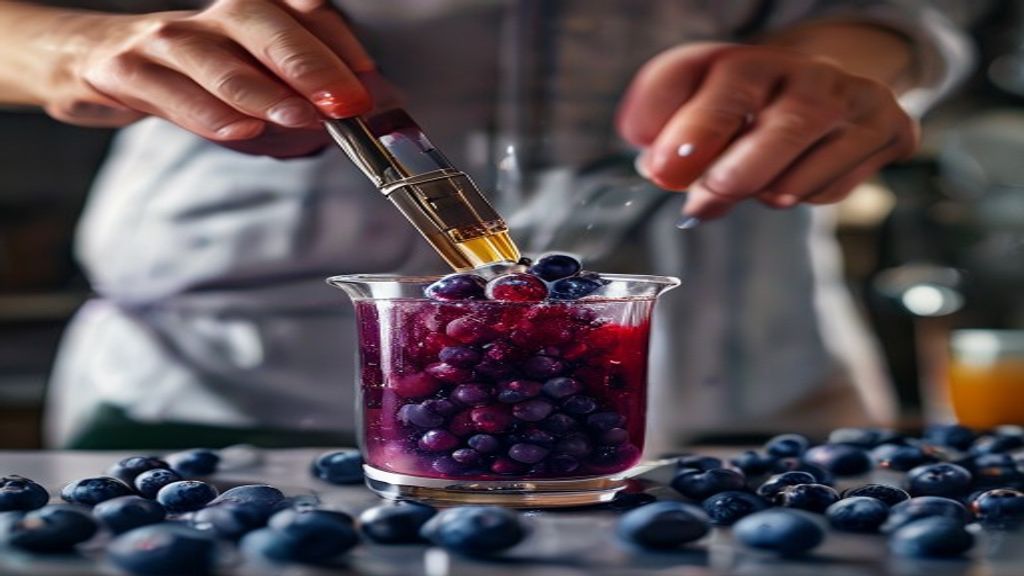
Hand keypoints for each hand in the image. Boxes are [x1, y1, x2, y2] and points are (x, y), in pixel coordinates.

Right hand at [44, 0, 373, 156]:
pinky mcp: (127, 71)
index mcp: (253, 13)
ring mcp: (168, 41)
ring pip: (218, 60)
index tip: (368, 78)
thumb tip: (373, 108)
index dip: (339, 42)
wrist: (97, 62)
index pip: (304, 11)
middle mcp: (214, 18)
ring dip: (264, 92)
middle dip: (309, 64)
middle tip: (344, 102)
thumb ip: (309, 93)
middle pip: (263, 25)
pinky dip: (206, 112)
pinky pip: (169, 91)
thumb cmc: (196, 75)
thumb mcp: (257, 78)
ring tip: (301, 119)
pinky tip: (239, 129)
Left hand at [617, 43, 917, 219]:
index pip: (728, 87)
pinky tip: (796, 175)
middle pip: (784, 128)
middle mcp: (810, 73)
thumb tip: (659, 168)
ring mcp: (856, 99)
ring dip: (766, 193)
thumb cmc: (736, 106)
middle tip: (703, 202)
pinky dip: (804, 195)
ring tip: (752, 181)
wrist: (810, 88)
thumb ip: (662, 131)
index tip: (665, 168)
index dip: (695, 130)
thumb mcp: (689, 105)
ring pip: (808, 171)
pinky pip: (836, 187)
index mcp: (750, 61)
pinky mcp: (891, 130)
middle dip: (735, 176)